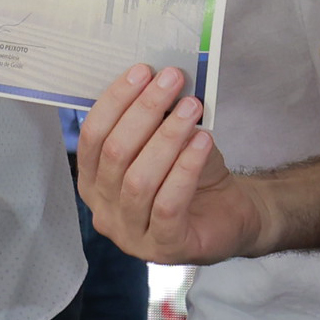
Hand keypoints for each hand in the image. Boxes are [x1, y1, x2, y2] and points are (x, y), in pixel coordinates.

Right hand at [77, 65, 268, 264]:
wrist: (227, 214)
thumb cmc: (189, 174)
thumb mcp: (166, 141)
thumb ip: (155, 118)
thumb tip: (156, 78)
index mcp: (94, 181)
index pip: (92, 136)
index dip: (115, 101)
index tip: (142, 71)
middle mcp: (104, 210)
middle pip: (114, 154)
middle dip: (144, 110)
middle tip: (172, 81)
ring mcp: (130, 235)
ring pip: (138, 180)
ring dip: (167, 137)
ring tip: (191, 108)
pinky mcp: (163, 248)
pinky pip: (167, 205)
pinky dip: (185, 169)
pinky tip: (202, 142)